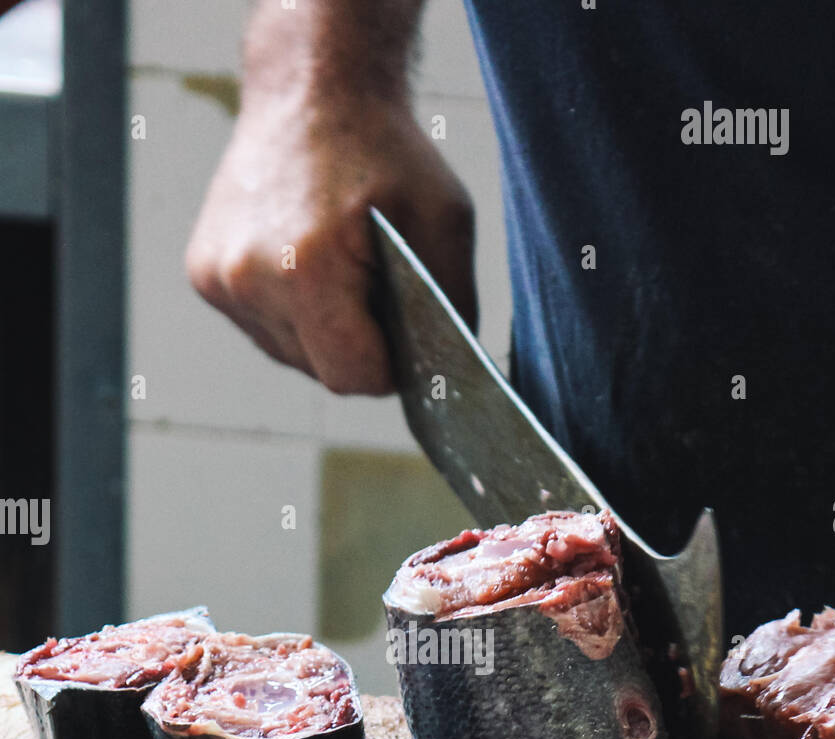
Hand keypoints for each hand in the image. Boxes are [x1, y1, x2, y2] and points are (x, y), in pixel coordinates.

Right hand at [186, 96, 476, 394]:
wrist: (310, 88)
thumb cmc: (384, 150)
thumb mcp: (445, 220)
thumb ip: (453, 304)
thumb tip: (449, 371)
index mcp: (306, 269)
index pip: (354, 376)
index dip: (389, 365)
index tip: (404, 330)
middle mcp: (248, 280)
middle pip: (322, 372)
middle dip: (358, 345)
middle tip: (374, 285)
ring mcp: (217, 279)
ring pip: (291, 356)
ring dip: (323, 331)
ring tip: (338, 267)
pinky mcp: (203, 275)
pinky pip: (265, 329)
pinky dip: (293, 312)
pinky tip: (306, 263)